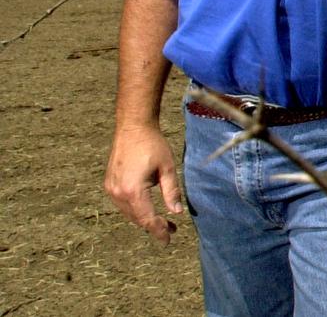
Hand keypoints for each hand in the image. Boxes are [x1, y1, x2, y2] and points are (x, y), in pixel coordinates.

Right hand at [104, 125, 182, 245]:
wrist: (133, 126)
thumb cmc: (153, 144)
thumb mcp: (168, 167)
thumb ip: (171, 191)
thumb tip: (177, 213)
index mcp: (133, 190)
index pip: (147, 219)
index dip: (159, 232)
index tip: (168, 241)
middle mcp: (118, 193)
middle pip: (137, 219)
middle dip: (154, 226)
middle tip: (171, 229)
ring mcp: (111, 189)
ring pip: (129, 213)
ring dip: (143, 218)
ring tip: (162, 220)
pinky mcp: (109, 183)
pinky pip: (122, 204)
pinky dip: (134, 209)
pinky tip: (146, 207)